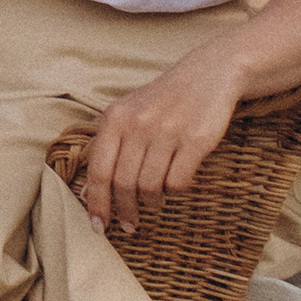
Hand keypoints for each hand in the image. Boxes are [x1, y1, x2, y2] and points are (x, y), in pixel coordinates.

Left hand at [76, 59, 243, 238]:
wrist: (209, 74)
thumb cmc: (163, 100)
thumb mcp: (129, 111)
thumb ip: (110, 145)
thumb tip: (91, 192)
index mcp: (115, 117)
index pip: (99, 170)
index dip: (97, 203)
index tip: (98, 226)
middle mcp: (138, 124)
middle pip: (123, 184)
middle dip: (125, 210)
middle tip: (130, 224)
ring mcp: (168, 131)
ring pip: (150, 186)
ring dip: (151, 202)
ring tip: (154, 202)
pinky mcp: (196, 140)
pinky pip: (178, 182)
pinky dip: (175, 192)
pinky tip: (175, 187)